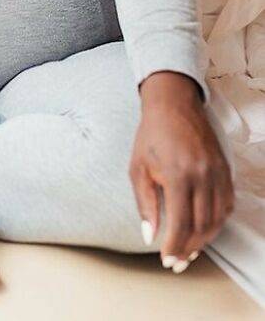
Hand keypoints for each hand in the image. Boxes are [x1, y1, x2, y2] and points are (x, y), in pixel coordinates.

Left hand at [130, 72, 233, 271]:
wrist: (173, 104)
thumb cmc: (151, 134)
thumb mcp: (138, 168)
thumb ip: (145, 204)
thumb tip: (149, 236)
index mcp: (178, 174)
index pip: (182, 223)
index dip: (175, 246)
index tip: (167, 259)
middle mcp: (203, 175)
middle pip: (202, 226)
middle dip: (189, 248)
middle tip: (177, 261)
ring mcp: (218, 172)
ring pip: (218, 218)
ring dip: (205, 239)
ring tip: (189, 249)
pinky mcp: (225, 169)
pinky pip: (227, 204)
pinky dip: (218, 221)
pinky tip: (205, 228)